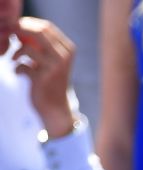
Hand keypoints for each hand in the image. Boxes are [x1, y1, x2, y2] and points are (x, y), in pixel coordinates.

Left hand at [13, 18, 75, 137]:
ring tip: (13, 59)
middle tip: (11, 36)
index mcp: (68, 49)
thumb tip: (19, 27)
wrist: (55, 109)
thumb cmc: (49, 81)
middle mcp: (64, 57)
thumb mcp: (49, 60)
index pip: (47, 27)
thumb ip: (39, 44)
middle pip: (38, 32)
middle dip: (20, 31)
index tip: (18, 30)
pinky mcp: (43, 79)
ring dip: (16, 52)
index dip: (29, 24)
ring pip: (27, 48)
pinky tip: (18, 73)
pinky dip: (17, 68)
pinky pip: (22, 65)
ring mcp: (55, 68)